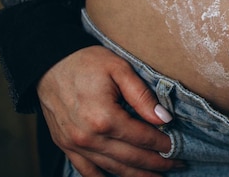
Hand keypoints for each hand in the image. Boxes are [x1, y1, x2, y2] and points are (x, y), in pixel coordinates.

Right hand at [37, 46, 183, 176]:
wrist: (49, 63)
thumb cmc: (86, 62)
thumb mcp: (120, 69)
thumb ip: (143, 96)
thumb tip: (164, 119)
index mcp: (104, 118)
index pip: (143, 138)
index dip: (163, 145)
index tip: (179, 148)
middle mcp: (88, 137)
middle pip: (131, 158)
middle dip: (156, 164)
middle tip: (176, 164)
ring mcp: (75, 145)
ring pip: (112, 169)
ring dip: (136, 175)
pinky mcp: (66, 146)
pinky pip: (86, 171)